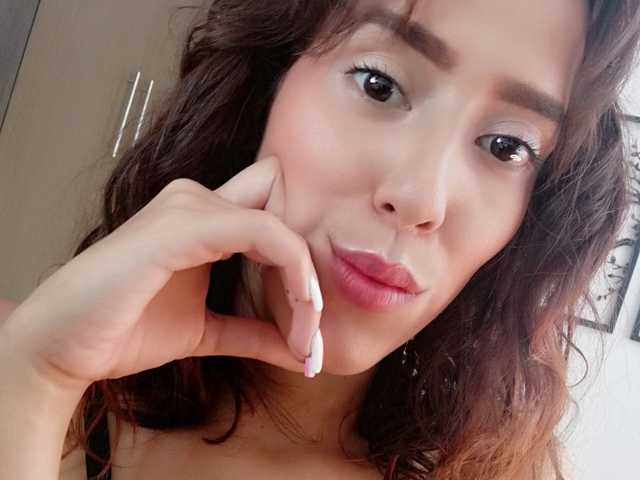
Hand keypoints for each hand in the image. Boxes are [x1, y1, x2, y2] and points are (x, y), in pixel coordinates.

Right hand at [1, 156, 322, 393]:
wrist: (63, 344)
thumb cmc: (124, 328)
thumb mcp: (207, 331)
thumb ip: (253, 332)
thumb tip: (302, 353)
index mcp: (204, 217)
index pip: (276, 212)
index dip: (301, 258)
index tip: (310, 322)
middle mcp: (199, 199)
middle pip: (286, 208)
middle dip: (310, 266)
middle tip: (313, 328)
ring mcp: (190, 206)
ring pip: (283, 226)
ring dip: (305, 283)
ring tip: (305, 336)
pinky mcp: (183, 223)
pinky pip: (264, 233)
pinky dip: (293, 276)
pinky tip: (297, 316)